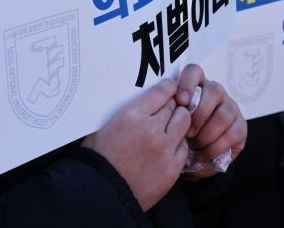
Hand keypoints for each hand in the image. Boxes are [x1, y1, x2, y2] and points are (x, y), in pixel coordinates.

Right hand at [82, 78, 190, 210]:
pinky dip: (178, 144)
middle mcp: (151, 130)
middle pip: (174, 106)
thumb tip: (144, 100)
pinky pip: (184, 147)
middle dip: (172, 105)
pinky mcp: (172, 168)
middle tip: (168, 109)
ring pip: (184, 122)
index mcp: (132, 116)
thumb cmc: (98, 159)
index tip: (170, 88)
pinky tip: (169, 147)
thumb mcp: (105, 126)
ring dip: (179, 121)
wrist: (101, 194)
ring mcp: (164, 150)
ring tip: (171, 126)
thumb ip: (128, 111)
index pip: (162, 91)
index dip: (168, 88)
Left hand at [176, 64, 247, 178]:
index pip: (195, 71)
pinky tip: (203, 155)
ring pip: (224, 114)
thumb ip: (169, 114)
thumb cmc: (180, 135)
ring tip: (195, 146)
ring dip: (207, 134)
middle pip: (214, 90)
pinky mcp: (240, 126)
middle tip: (187, 132)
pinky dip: (215, 147)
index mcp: (196, 86)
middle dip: (199, 115)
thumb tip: (163, 112)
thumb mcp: (171, 122)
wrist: (196, 156)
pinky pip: (232, 133)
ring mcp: (231, 108)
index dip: (188, 83)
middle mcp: (216, 93)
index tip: (181, 101)